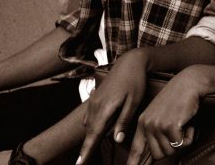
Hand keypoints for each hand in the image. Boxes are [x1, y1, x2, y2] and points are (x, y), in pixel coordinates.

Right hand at [77, 49, 149, 163]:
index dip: (86, 151)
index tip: (79, 164)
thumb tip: (117, 139)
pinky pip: (91, 116)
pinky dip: (95, 123)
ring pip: (90, 124)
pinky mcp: (94, 98)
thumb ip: (124, 121)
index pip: (93, 135)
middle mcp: (95, 106)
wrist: (129, 61)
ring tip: (102, 135)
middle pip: (90, 132)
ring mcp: (93, 101)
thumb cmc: (135, 81)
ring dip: (94, 133)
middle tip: (86, 158)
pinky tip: (104, 122)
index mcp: (105, 108)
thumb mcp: (133, 101)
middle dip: (89, 145)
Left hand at [127, 65, 214, 164]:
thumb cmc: (178, 98)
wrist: (189, 82)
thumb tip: (154, 153)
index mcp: (143, 122)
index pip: (136, 148)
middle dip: (172, 147)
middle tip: (178, 133)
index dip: (133, 163)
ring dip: (181, 141)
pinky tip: (189, 123)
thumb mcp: (160, 113)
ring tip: (183, 125)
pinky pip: (182, 144)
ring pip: (170, 151)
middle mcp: (148, 125)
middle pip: (159, 154)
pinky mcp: (170, 126)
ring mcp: (158, 126)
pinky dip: (189, 137)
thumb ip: (154, 130)